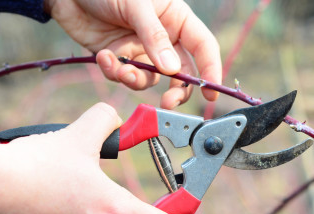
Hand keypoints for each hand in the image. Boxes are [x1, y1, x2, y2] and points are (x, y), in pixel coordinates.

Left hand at [44, 0, 221, 108]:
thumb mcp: (136, 5)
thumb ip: (154, 37)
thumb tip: (173, 70)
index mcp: (176, 19)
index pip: (202, 47)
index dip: (210, 70)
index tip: (210, 93)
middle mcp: (163, 37)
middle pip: (181, 72)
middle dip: (175, 90)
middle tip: (168, 103)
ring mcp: (141, 49)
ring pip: (149, 79)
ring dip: (135, 79)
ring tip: (120, 68)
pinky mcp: (120, 58)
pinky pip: (124, 76)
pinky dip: (114, 71)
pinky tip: (103, 57)